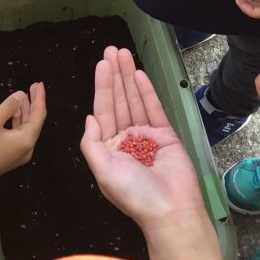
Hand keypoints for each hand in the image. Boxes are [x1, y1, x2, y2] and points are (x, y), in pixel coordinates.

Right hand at [0, 82, 45, 189]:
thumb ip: (9, 106)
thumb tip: (21, 96)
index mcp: (26, 140)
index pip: (39, 115)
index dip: (39, 98)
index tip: (39, 84)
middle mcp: (27, 149)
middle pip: (34, 122)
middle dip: (33, 104)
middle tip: (32, 87)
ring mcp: (19, 155)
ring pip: (26, 129)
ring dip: (25, 113)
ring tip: (22, 98)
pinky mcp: (10, 158)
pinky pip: (19, 136)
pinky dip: (18, 123)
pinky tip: (13, 114)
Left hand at [81, 47, 202, 231]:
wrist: (170, 210)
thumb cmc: (134, 194)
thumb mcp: (102, 170)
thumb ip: (91, 143)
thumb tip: (89, 117)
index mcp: (109, 148)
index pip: (103, 110)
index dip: (102, 86)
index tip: (102, 64)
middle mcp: (126, 138)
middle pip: (119, 99)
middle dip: (115, 75)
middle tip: (112, 50)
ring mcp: (146, 135)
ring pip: (135, 99)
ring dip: (129, 76)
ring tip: (125, 54)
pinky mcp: (165, 134)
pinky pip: (153, 108)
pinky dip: (146, 91)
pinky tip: (139, 74)